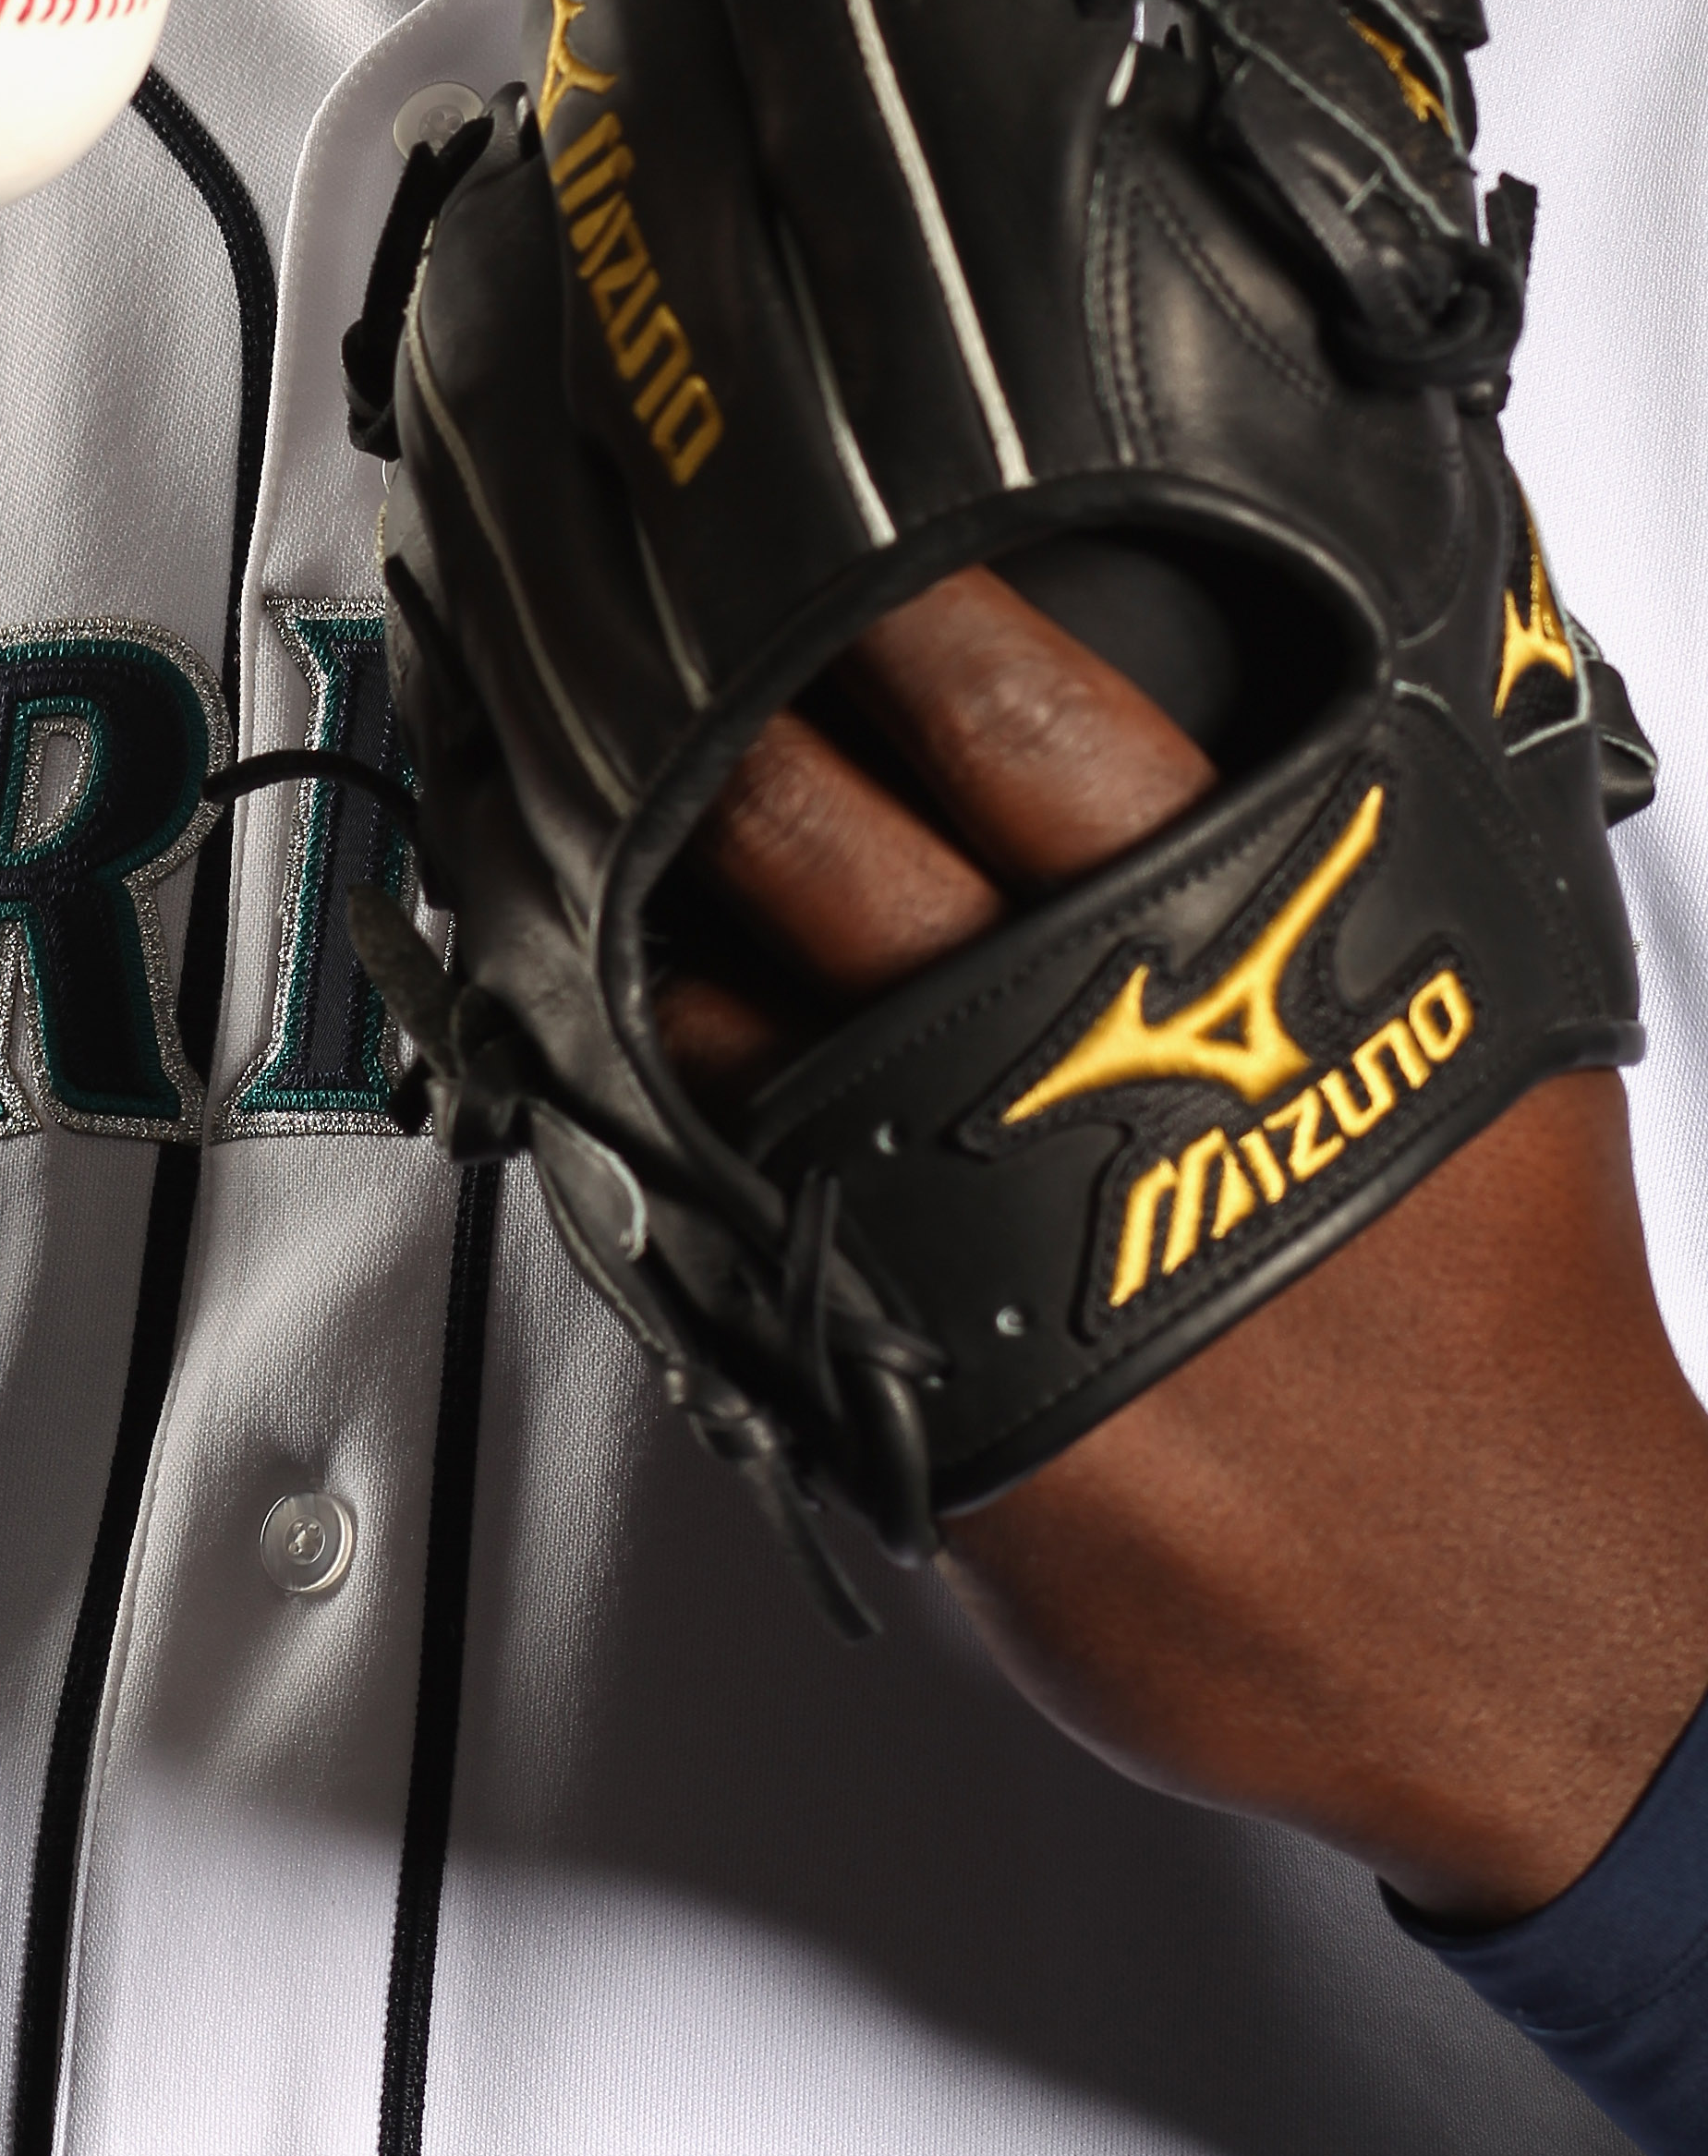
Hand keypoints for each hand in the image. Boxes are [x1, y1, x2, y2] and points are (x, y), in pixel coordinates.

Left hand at [660, 571, 1707, 1921]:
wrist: (1517, 1616)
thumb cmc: (1510, 1326)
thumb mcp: (1487, 1031)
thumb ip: (1387, 861)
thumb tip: (1378, 696)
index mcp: (1254, 947)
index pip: (1033, 723)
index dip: (908, 623)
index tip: (817, 539)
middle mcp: (1093, 1066)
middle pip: (839, 843)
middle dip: (732, 741)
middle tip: (663, 676)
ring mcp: (979, 1221)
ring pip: (746, 1015)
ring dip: (676, 927)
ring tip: (637, 860)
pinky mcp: (911, 1371)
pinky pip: (741, 1198)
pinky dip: (690, 1115)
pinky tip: (676, 1061)